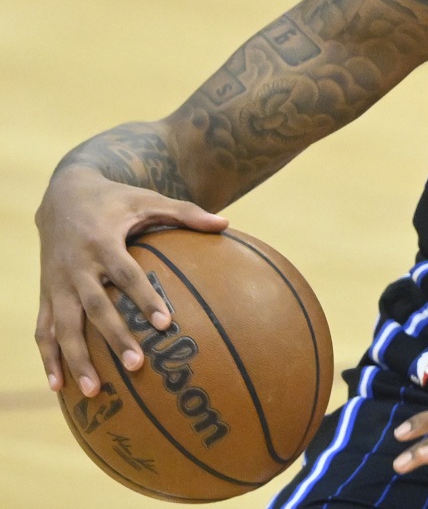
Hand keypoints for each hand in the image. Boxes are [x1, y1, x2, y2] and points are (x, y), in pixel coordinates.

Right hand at [35, 166, 226, 397]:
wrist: (62, 195)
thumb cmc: (115, 200)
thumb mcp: (148, 199)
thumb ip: (185, 212)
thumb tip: (225, 225)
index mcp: (103, 242)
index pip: (126, 274)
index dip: (144, 297)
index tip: (166, 323)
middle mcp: (76, 266)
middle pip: (95, 307)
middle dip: (114, 337)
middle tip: (136, 366)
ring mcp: (57, 283)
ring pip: (63, 326)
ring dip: (76, 359)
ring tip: (95, 391)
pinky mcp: (45, 294)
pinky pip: (44, 330)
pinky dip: (48, 358)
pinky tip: (59, 387)